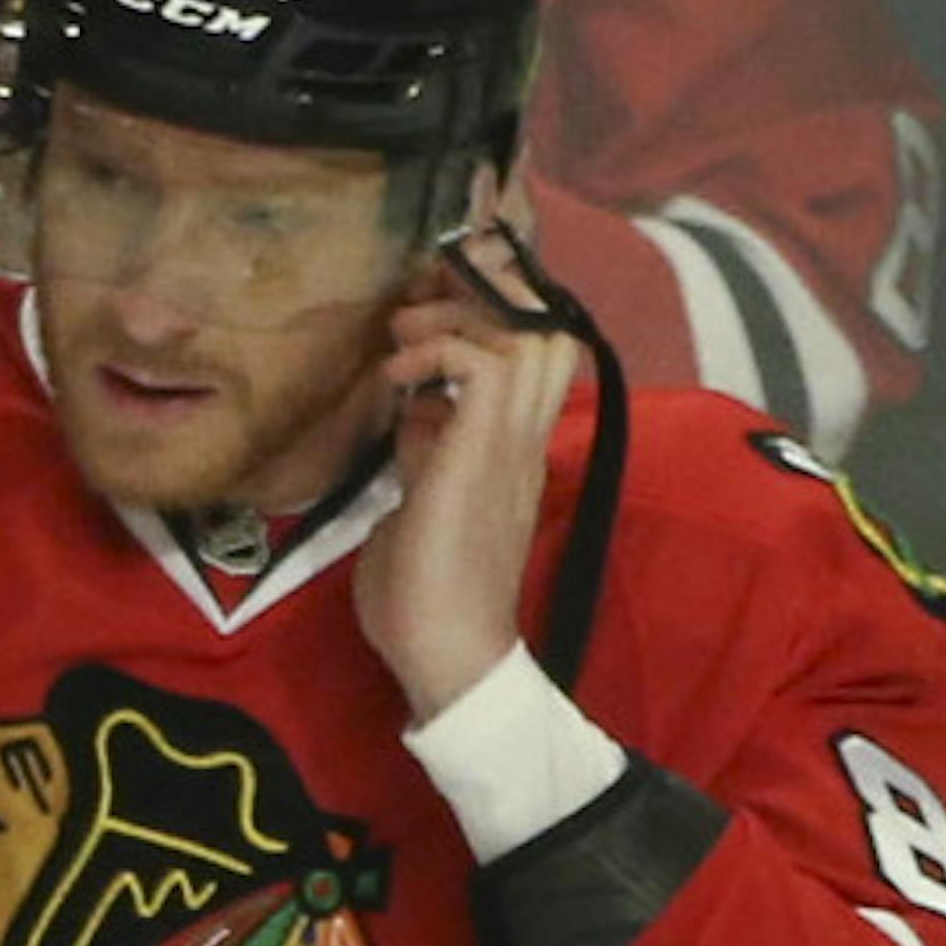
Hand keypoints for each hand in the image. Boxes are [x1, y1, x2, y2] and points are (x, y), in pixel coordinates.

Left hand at [353, 231, 579, 721]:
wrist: (447, 658)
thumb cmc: (422, 602)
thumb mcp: (416, 508)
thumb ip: (424, 457)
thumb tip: (415, 416)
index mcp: (512, 453)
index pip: (531, 356)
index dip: (492, 310)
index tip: (430, 301)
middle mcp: (524, 440)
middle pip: (547, 326)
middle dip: (492, 287)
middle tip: (427, 289)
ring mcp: (510, 446)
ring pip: (531, 333)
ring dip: (464, 311)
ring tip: (408, 328)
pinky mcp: (483, 456)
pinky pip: (484, 364)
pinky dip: (439, 349)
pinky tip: (398, 371)